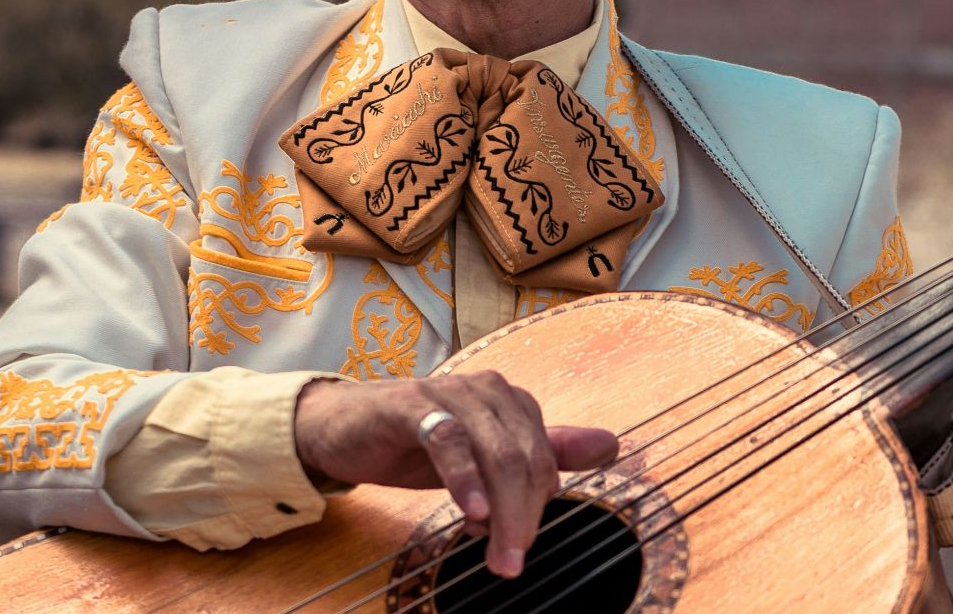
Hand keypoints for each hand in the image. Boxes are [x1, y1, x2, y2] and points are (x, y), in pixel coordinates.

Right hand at [294, 373, 618, 577]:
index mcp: (510, 401)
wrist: (342, 428)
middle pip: (525, 458)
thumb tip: (610, 444)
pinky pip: (448, 440)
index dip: (538, 508)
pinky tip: (471, 512)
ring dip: (501, 510)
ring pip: (495, 453)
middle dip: (524, 517)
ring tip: (496, 553)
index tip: (520, 547)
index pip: (544, 459)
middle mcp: (487, 390)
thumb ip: (544, 452)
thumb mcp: (481, 456)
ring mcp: (450, 393)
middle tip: (511, 562)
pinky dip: (464, 479)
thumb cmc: (415, 442)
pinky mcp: (412, 405)